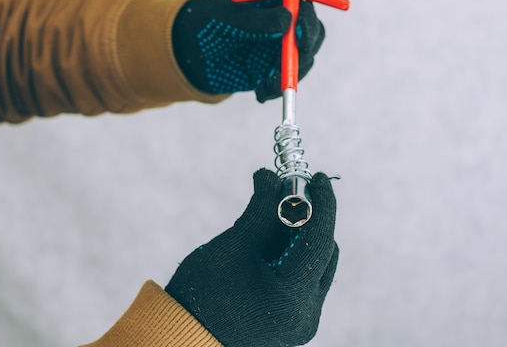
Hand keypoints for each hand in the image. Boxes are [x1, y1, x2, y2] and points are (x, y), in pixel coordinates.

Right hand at [165, 169, 337, 346]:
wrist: (183, 337)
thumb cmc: (202, 295)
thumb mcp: (233, 247)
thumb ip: (260, 210)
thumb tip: (271, 176)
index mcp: (291, 300)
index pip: (319, 242)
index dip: (323, 204)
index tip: (318, 177)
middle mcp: (305, 315)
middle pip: (321, 252)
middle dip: (307, 218)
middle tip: (286, 191)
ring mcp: (301, 320)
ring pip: (314, 264)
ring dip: (298, 235)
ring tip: (270, 215)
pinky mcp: (292, 319)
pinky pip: (302, 278)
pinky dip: (289, 254)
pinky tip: (267, 240)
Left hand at [172, 0, 324, 101]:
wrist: (190, 48)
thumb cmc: (207, 21)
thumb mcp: (227, 16)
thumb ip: (257, 19)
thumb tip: (288, 18)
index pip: (304, 6)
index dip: (308, 21)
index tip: (300, 37)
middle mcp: (285, 22)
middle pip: (312, 37)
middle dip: (303, 54)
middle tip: (286, 68)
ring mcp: (281, 47)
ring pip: (301, 62)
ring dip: (289, 76)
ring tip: (265, 86)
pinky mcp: (274, 68)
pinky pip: (284, 81)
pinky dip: (275, 90)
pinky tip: (259, 93)